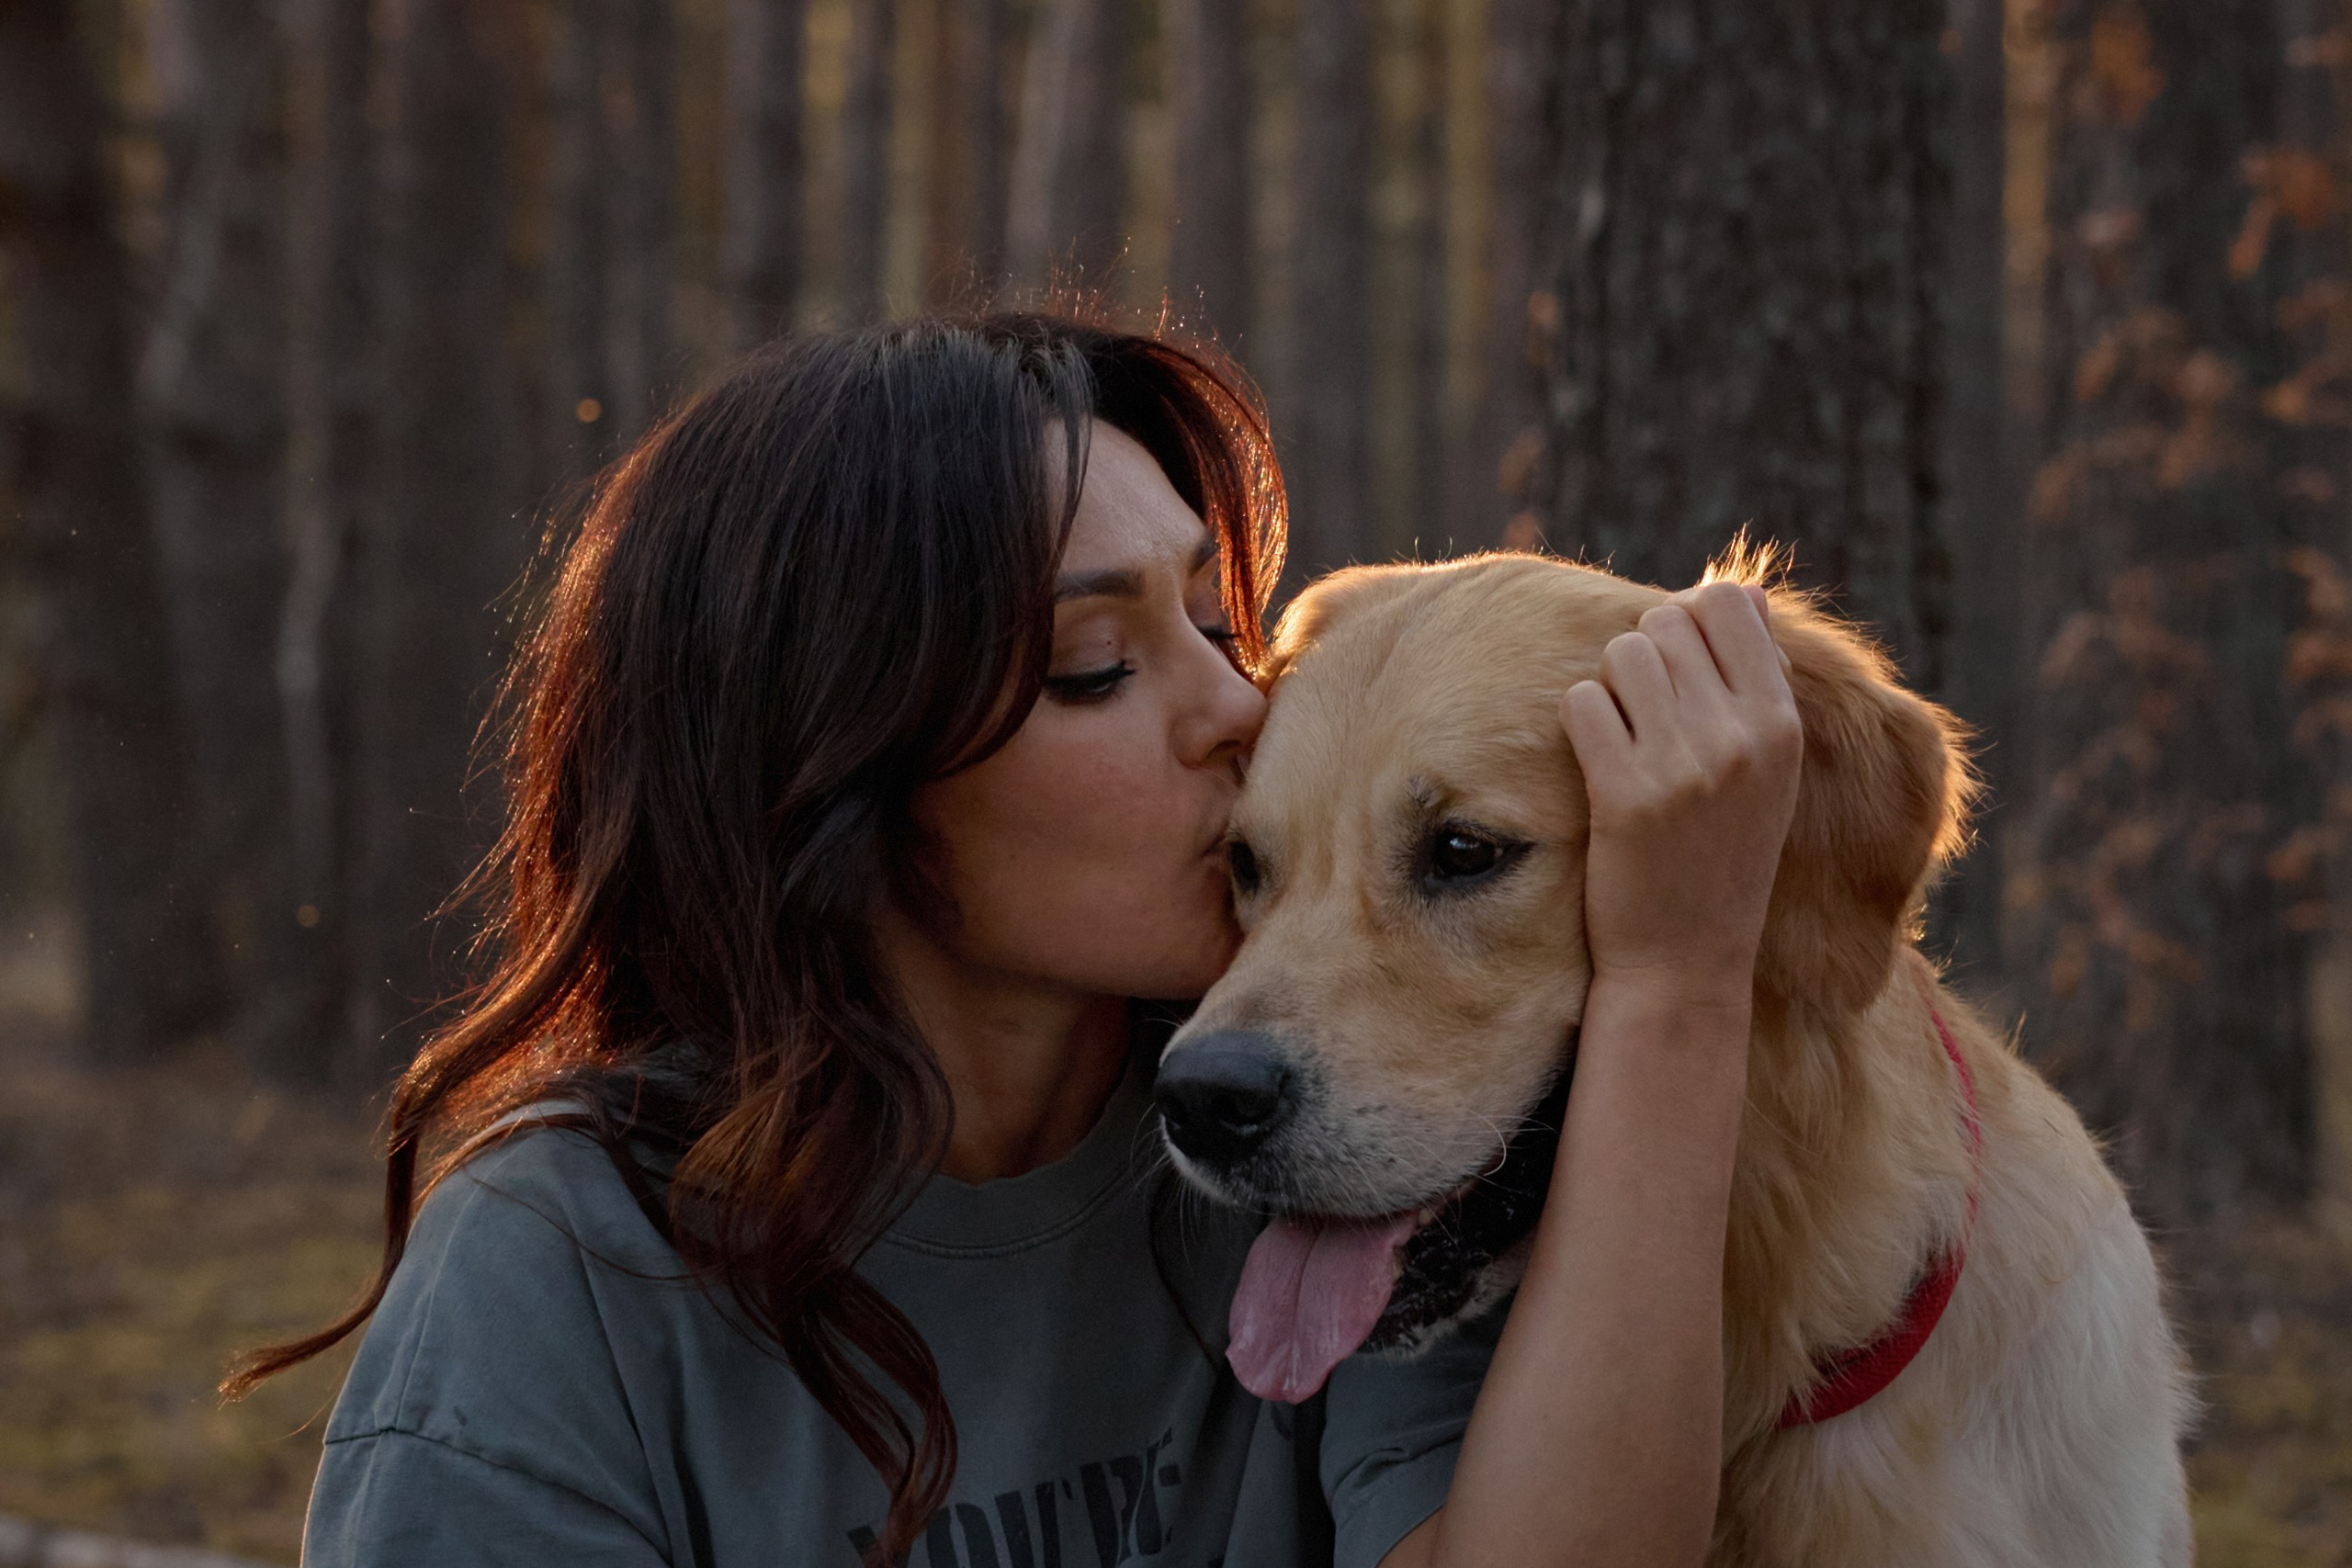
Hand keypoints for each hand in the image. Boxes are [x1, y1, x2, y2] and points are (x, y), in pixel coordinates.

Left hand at [1561, 582, 1801, 1008]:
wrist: (1686, 963)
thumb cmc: (1721, 854)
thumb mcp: (1766, 768)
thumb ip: (1755, 679)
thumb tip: (1743, 591)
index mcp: (1782, 723)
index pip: (1727, 603)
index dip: (1688, 620)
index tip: (1679, 665)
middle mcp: (1741, 737)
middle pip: (1665, 623)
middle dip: (1645, 658)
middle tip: (1648, 720)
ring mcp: (1684, 765)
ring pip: (1621, 655)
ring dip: (1611, 689)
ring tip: (1627, 742)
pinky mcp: (1625, 794)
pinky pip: (1581, 702)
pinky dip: (1580, 724)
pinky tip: (1599, 765)